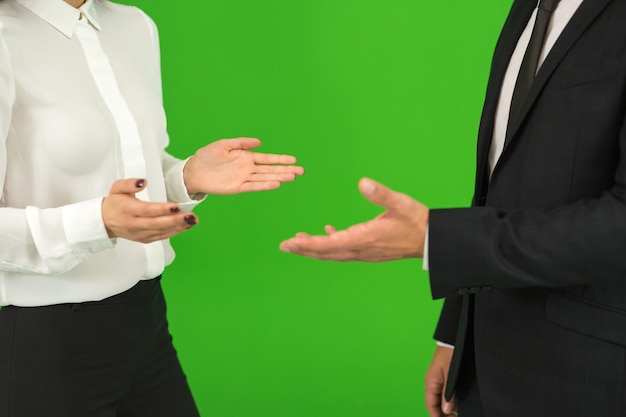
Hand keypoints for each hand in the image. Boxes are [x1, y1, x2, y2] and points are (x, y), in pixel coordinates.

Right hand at [102, 178, 197, 242]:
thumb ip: (130, 183)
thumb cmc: (114, 203)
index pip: (147, 210)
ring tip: (193, 220)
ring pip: (161, 232)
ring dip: (179, 226)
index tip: (175, 206)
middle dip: (175, 220)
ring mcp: (140, 234)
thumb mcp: (117, 188)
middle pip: (157, 223)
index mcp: (127, 210)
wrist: (105, 221)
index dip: (161, 209)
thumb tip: (143, 182)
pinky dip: (175, 232)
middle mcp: (134, 224)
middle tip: (190, 215)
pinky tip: (186, 226)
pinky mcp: (145, 239)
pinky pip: (162, 236)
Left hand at [183, 138, 304, 194]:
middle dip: (286, 169)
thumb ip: (242, 143)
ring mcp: (243, 178)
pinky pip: (253, 186)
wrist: (193, 170)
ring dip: (279, 177)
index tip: (294, 160)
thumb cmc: (207, 157)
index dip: (280, 159)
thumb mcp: (224, 144)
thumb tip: (259, 142)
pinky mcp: (237, 187)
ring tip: (293, 177)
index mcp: (246, 157)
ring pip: (265, 178)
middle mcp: (247, 169)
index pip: (267, 159)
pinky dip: (265, 185)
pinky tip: (276, 184)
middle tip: (301, 171)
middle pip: (270, 169)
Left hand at [279, 178, 428, 261]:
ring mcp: (365, 252)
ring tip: (296, 243)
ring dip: (314, 249)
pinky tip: (326, 233)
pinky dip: (331, 244)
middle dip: (304, 249)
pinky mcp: (369, 251)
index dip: (309, 244)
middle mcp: (362, 249)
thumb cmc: (417, 220)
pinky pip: (344, 250)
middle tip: (283, 246)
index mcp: (366, 238)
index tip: (291, 242)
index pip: (331, 244)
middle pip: (327, 253)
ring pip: (333, 254)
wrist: (432, 240)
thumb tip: (362, 182)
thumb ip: (381, 194)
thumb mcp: (401, 203)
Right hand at [425, 345, 456, 416]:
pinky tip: (457, 404)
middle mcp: (432, 383)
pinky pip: (443, 393)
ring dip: (447, 408)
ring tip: (457, 413)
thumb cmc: (450, 354)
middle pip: (434, 404)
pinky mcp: (443, 377)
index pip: (431, 406)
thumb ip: (448, 393)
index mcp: (430, 382)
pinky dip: (449, 401)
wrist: (452, 340)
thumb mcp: (451, 375)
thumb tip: (446, 409)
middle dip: (443, 414)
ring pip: (439, 400)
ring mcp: (437, 380)